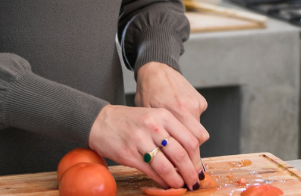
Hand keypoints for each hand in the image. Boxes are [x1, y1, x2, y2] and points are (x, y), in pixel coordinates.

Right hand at [88, 104, 202, 188]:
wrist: (101, 121)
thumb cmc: (130, 121)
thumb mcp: (154, 117)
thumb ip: (171, 132)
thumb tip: (189, 156)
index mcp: (164, 116)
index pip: (190, 140)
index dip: (197, 159)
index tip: (199, 169)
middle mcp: (154, 127)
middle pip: (181, 154)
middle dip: (190, 172)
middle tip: (195, 181)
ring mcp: (140, 140)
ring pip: (166, 166)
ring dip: (177, 180)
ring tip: (182, 186)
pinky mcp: (129, 154)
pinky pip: (151, 171)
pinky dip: (161, 181)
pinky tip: (166, 184)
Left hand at [136, 63, 209, 164]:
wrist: (156, 70)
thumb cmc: (147, 93)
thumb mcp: (146, 115)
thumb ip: (156, 134)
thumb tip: (162, 158)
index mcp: (172, 111)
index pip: (188, 143)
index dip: (187, 158)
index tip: (184, 169)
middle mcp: (186, 107)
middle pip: (199, 140)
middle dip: (194, 153)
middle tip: (189, 164)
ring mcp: (195, 103)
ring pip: (199, 131)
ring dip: (191, 137)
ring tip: (179, 136)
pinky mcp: (200, 99)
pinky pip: (199, 118)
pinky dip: (191, 122)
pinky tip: (180, 116)